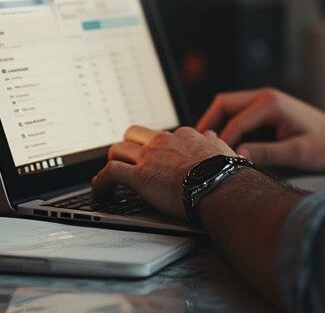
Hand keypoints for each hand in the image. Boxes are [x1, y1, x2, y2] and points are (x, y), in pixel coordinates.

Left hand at [91, 125, 235, 218]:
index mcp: (182, 137)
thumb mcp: (221, 149)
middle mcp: (162, 142)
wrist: (219, 185)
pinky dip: (101, 182)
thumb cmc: (224, 173)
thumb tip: (211, 135)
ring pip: (117, 149)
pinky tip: (100, 192)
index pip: (160, 136)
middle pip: (133, 134)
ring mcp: (148, 158)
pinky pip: (110, 172)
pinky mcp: (138, 176)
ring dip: (113, 161)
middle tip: (126, 160)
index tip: (152, 156)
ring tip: (110, 177)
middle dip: (127, 146)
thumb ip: (212, 141)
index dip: (153, 147)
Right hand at [195, 88, 324, 171]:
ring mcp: (265, 103)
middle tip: (195, 145)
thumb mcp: (297, 153)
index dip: (222, 141)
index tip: (213, 160)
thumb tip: (237, 156)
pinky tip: (224, 147)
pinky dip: (228, 129)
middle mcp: (266, 97)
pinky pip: (239, 117)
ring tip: (205, 147)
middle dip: (208, 124)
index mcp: (272, 103)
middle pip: (224, 104)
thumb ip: (266, 153)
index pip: (235, 120)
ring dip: (216, 125)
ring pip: (229, 109)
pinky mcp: (266, 113)